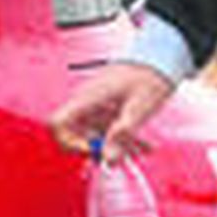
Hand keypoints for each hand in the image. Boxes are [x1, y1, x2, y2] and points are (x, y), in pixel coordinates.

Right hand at [48, 62, 174, 163]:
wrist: (158, 56)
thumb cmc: (148, 76)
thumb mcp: (138, 108)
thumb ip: (122, 134)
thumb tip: (108, 160)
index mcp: (88, 97)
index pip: (58, 123)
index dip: (68, 142)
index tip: (92, 151)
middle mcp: (86, 101)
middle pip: (77, 134)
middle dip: (98, 150)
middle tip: (122, 157)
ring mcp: (95, 105)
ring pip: (96, 134)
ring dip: (116, 147)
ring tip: (142, 150)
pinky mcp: (105, 108)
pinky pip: (107, 128)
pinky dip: (123, 139)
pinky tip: (144, 144)